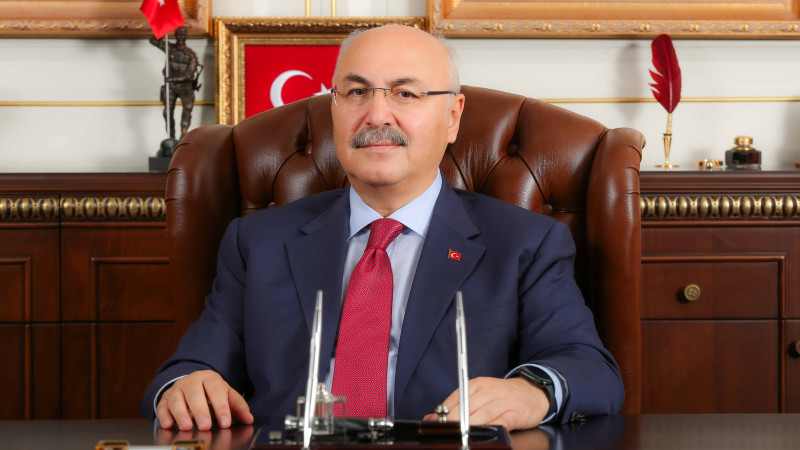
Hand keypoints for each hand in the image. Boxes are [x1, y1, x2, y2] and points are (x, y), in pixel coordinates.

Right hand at [156, 370, 253, 430]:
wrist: (192, 384)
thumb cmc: (211, 392)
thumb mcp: (226, 396)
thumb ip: (237, 407)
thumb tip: (248, 419)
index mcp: (209, 378)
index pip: (216, 390)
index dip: (221, 407)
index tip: (225, 423)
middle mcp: (191, 381)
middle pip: (195, 393)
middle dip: (200, 411)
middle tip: (205, 426)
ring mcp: (177, 389)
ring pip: (176, 399)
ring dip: (181, 414)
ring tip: (187, 427)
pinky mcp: (165, 398)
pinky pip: (162, 405)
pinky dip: (164, 415)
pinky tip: (168, 425)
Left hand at [422, 377, 548, 430]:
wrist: (532, 392)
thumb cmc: (502, 395)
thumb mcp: (480, 394)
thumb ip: (457, 405)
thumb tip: (431, 418)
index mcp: (478, 384)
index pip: (457, 396)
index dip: (445, 411)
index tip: (436, 421)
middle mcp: (490, 391)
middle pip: (468, 406)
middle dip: (455, 420)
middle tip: (446, 430)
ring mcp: (504, 402)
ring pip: (484, 414)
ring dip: (470, 425)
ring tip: (461, 434)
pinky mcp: (516, 413)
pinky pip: (502, 422)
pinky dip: (491, 428)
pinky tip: (483, 434)